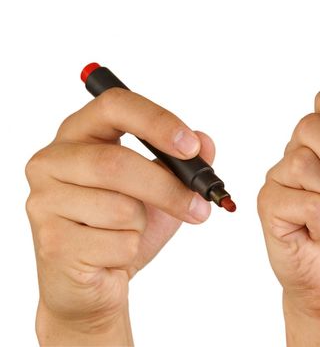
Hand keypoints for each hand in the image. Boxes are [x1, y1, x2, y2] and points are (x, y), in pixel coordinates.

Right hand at [25, 88, 214, 344]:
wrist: (95, 282)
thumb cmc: (124, 228)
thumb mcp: (163, 190)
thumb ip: (185, 164)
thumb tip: (205, 143)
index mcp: (81, 134)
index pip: (115, 106)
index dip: (157, 122)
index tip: (191, 146)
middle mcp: (53, 160)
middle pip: (117, 162)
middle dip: (167, 188)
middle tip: (201, 207)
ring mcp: (45, 200)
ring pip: (119, 206)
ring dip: (143, 225)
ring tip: (130, 232)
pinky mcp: (51, 241)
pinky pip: (115, 243)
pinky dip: (130, 250)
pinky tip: (111, 255)